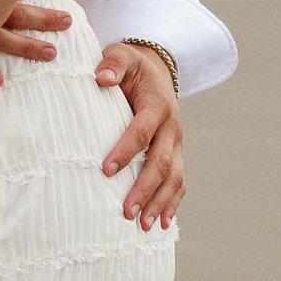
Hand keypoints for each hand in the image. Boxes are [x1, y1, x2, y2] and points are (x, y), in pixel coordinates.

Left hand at [94, 42, 183, 230]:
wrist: (156, 71)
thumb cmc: (130, 67)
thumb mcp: (121, 55)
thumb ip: (113, 64)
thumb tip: (101, 77)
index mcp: (157, 104)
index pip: (142, 131)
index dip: (126, 150)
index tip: (106, 170)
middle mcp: (171, 127)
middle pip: (161, 162)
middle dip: (144, 188)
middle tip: (126, 211)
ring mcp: (176, 143)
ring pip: (173, 177)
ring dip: (159, 202)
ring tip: (141, 225)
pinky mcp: (176, 154)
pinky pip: (179, 183)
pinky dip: (172, 204)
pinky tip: (161, 224)